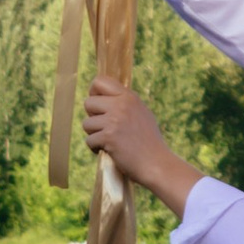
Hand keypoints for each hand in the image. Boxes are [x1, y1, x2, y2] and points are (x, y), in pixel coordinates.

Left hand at [82, 70, 198, 213]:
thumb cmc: (149, 142)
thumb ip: (125, 104)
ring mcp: (114, 120)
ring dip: (93, 134)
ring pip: (86, 123)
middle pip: (88, 102)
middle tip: (103, 127)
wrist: (156, 163)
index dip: (93, 93)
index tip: (97, 106)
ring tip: (107, 141)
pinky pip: (89, 140)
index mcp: (129, 97)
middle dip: (92, 117)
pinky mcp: (108, 137)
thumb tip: (105, 97)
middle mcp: (121, 105)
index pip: (100, 81)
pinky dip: (95, 148)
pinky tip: (109, 151)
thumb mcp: (141, 113)